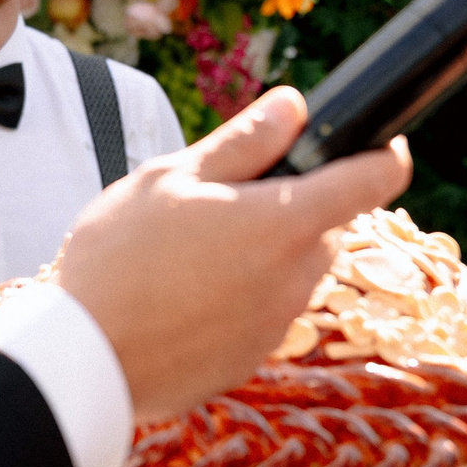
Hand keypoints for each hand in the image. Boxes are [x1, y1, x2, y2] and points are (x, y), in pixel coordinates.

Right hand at [53, 87, 409, 423]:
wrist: (82, 361)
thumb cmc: (118, 259)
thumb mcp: (170, 178)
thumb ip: (243, 142)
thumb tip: (294, 106)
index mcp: (284, 223)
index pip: (372, 179)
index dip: (384, 154)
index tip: (378, 144)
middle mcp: (295, 278)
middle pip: (323, 228)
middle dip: (289, 209)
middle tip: (220, 204)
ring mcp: (275, 325)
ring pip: (291, 272)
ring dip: (260, 257)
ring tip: (186, 255)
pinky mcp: (249, 360)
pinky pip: (259, 314)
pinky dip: (235, 300)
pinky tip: (178, 297)